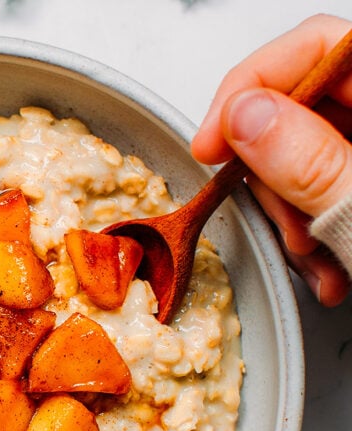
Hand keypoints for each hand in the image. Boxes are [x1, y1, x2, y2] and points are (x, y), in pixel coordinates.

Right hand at [191, 13, 351, 305]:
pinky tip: (330, 271)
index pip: (318, 46)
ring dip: (294, 220)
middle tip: (281, 226)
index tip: (213, 142)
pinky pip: (323, 197)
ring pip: (304, 162)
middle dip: (274, 177)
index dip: (250, 87)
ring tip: (315, 262)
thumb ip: (312, 163)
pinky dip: (315, 238)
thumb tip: (245, 118)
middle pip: (301, 111)